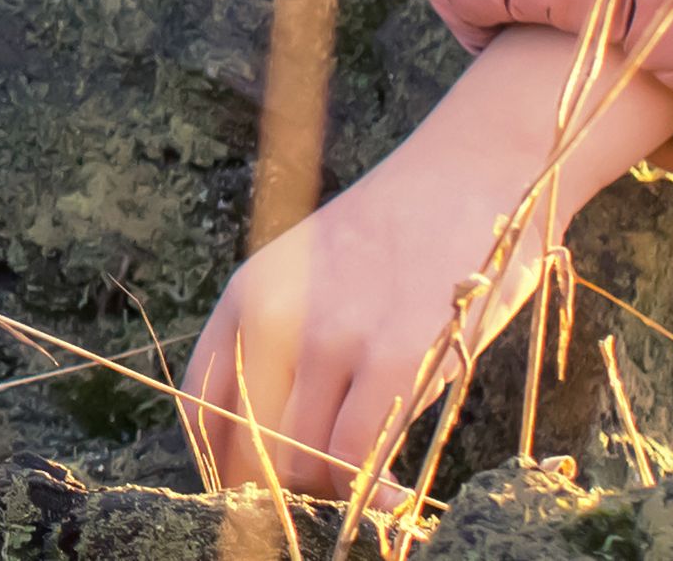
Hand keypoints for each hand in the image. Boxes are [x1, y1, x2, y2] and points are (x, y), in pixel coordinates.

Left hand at [186, 24, 672, 496]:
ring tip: (366, 492)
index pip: (202, 408)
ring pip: (301, 456)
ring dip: (331, 493)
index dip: (226, 465)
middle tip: (324, 498)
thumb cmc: (397, 237)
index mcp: (245, 298)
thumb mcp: (311, 276)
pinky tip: (392, 492)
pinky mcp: (395, 356)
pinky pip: (358, 453)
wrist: (470, 174)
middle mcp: (274, 318)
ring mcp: (332, 337)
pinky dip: (369, 488)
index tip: (259, 493)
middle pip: (247, 443)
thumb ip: (283, 343)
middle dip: (283, 487)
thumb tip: (271, 439)